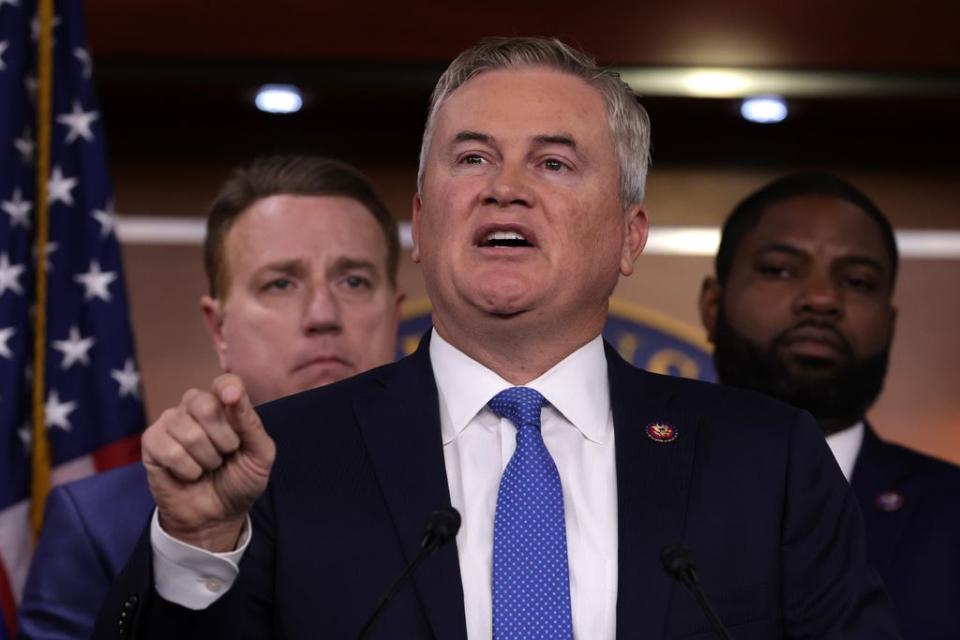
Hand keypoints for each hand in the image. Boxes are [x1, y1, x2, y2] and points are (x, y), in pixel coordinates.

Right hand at [142, 373, 275, 551]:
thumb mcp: (259, 455)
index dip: (227, 388)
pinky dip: (187, 469)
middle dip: (223, 439)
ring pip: (188, 431)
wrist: (217, 515)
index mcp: (224, 405)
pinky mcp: (151, 442)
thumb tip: (233, 394)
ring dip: (206, 459)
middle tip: (225, 455)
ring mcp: (170, 422)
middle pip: (205, 404)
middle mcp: (195, 407)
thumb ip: (250, 424)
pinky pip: (170, 450)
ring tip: (207, 467)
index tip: (232, 399)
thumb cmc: (239, 481)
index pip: (224, 382)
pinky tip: (188, 474)